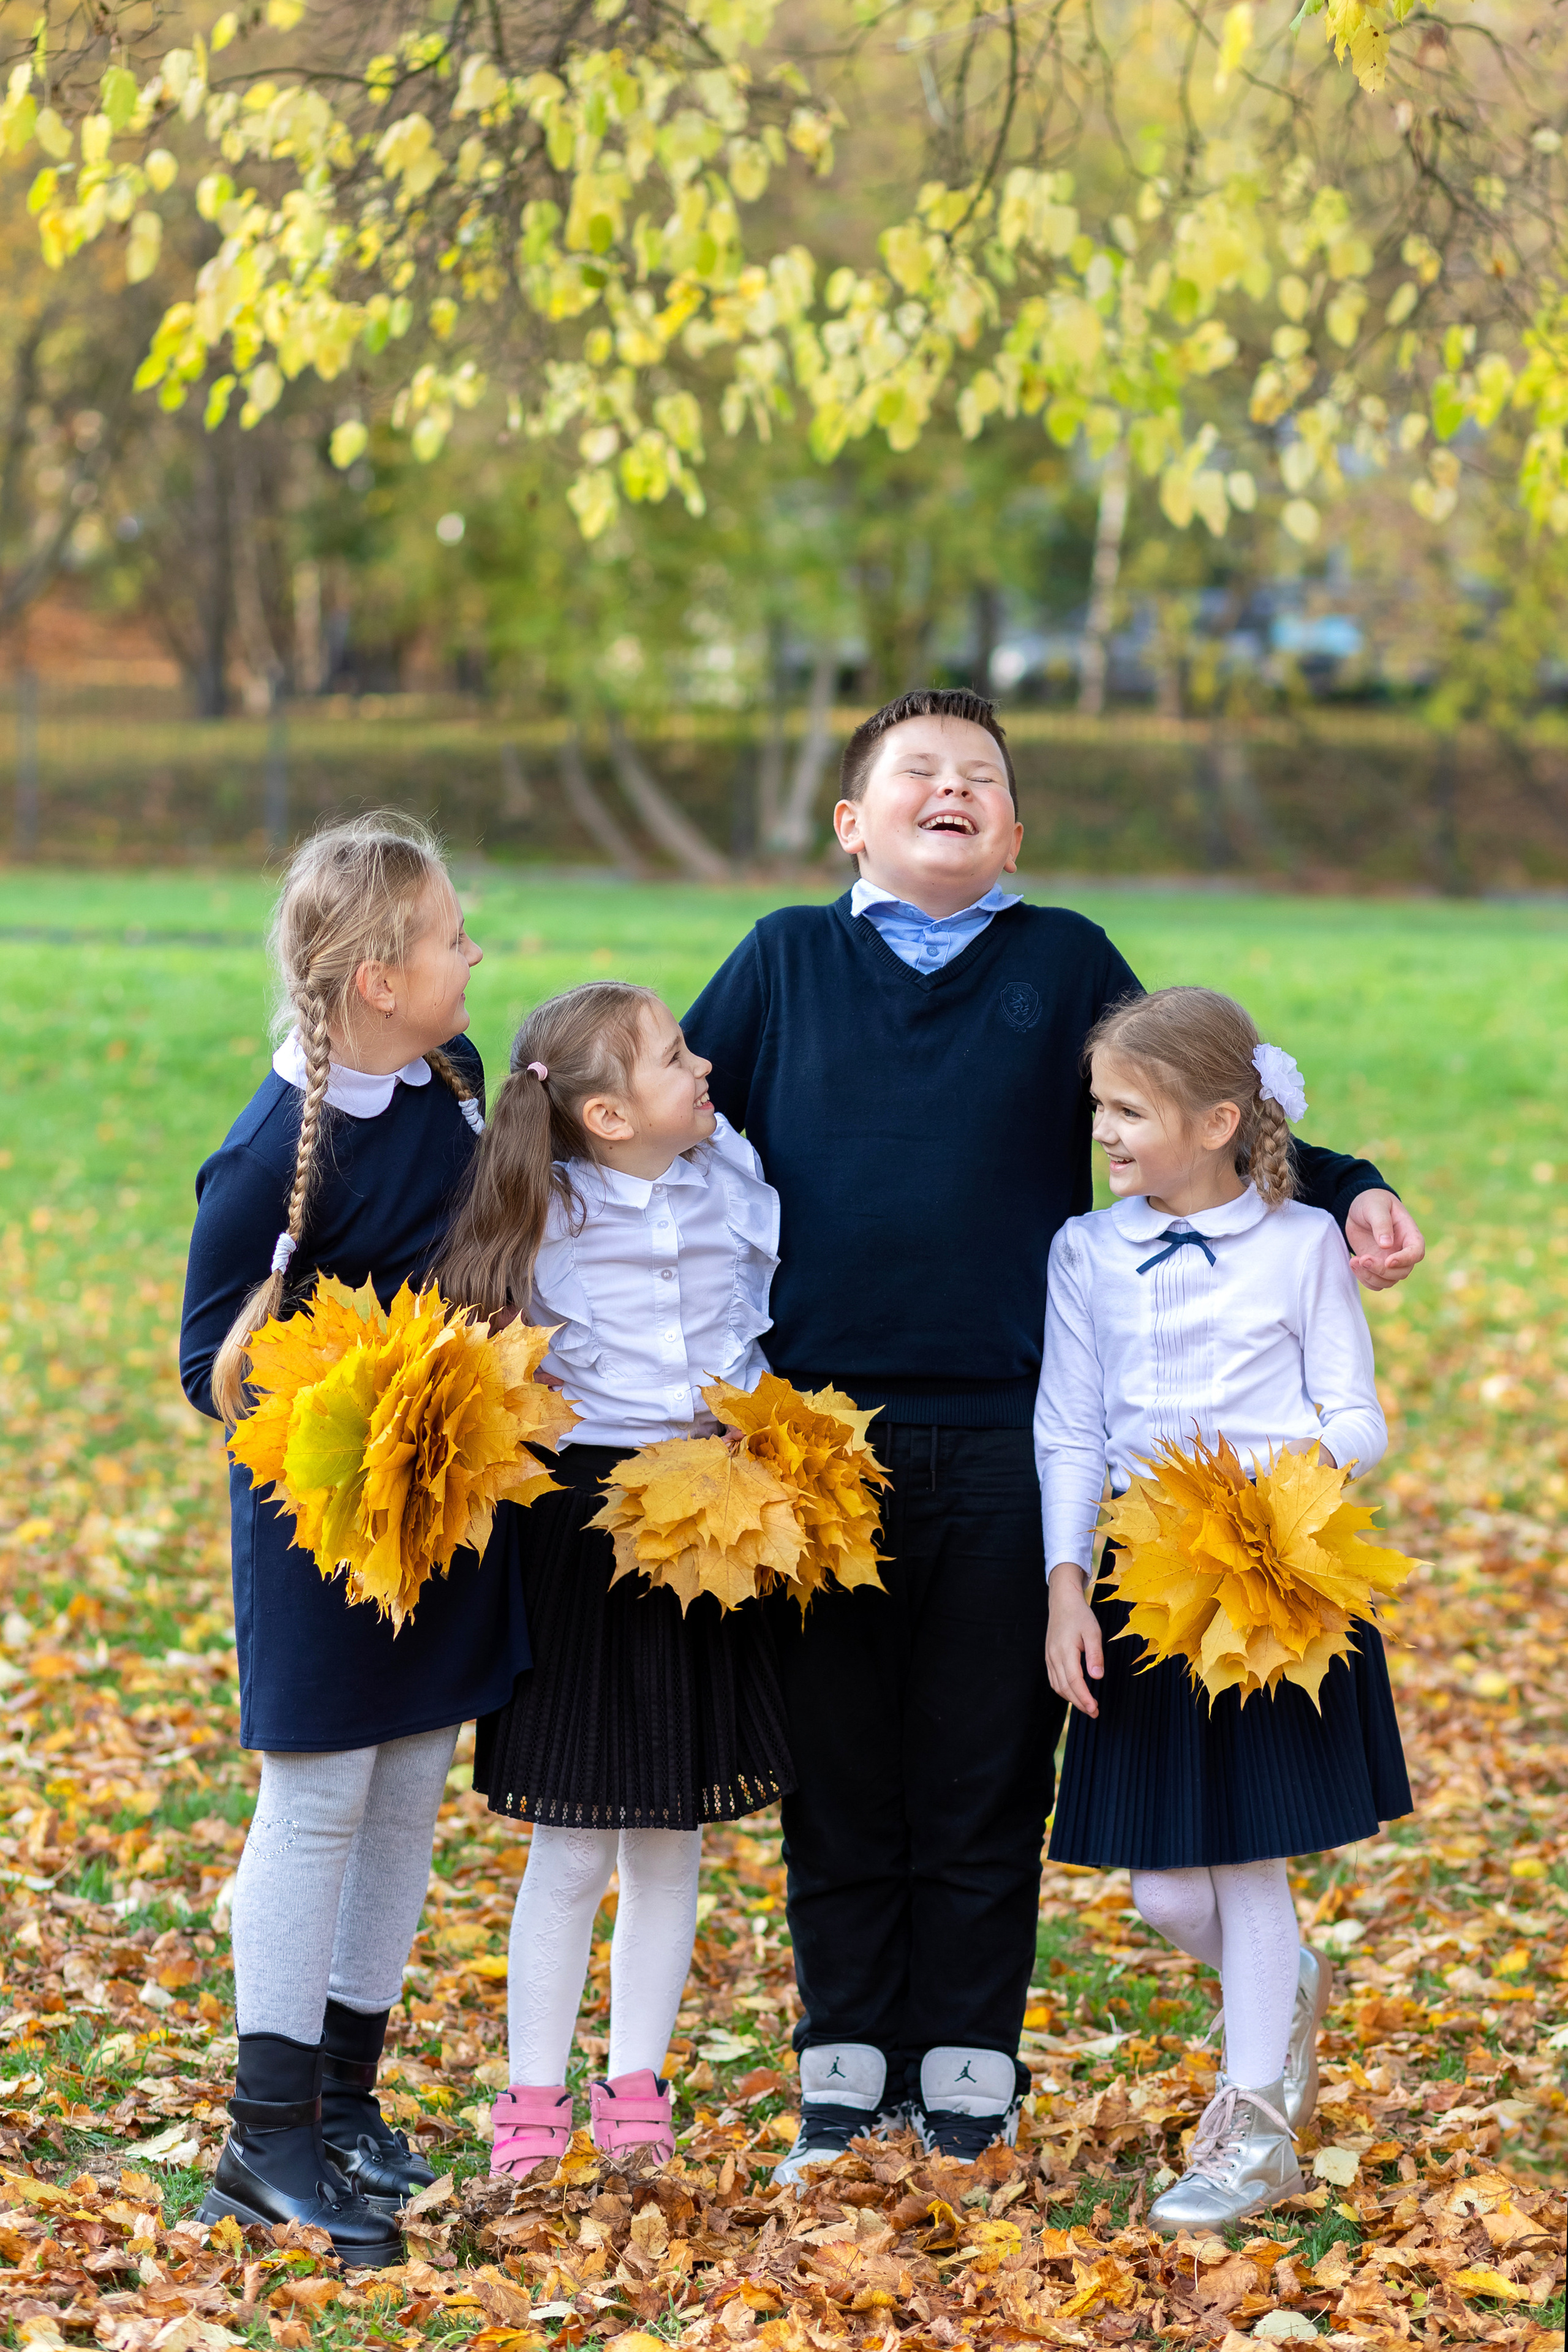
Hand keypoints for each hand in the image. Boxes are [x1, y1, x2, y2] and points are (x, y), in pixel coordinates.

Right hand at [1045, 1567, 1103, 1717]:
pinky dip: (1063, 1690)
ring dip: (1071, 1698)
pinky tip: (1074, 1693)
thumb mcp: (1093, 1632)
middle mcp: (1054, 1656)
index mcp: (1065, 1651)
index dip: (1084, 1698)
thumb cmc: (1080, 1615)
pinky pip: (1054, 1679)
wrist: (1062, 1601)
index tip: (1094, 1709)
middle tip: (1094, 1713)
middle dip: (1079, 1703)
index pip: (1074, 1681)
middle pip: (1064, 1687)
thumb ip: (1095, 1655)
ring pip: (1057, 1685)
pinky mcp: (1049, 1656)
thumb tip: (1097, 1677)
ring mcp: (1049, 1657)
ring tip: (1086, 1706)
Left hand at [1345, 1189, 1425, 1291]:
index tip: (1388, 1260)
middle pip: (1402, 1272)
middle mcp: (1402, 1251)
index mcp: (1409, 1234)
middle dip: (1382, 1270)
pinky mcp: (1376, 1266)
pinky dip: (1364, 1278)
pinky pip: (1375, 1282)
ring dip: (1370, 1276)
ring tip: (1354, 1261)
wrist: (1359, 1208)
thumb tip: (1386, 1245)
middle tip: (1362, 1259)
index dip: (1405, 1260)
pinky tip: (1352, 1263)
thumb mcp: (1376, 1207)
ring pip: (1388, 1281)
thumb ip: (1382, 1223)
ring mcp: (1389, 1260)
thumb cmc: (1372, 1202)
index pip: (1416, 1252)